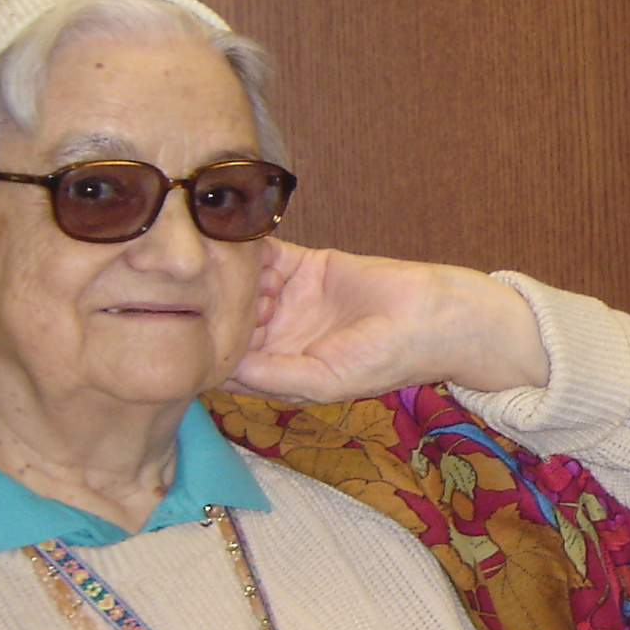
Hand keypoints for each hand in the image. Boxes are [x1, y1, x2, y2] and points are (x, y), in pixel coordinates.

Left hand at [229, 239, 550, 401]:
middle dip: (216, 313)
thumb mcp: (326, 381)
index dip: (208, 353)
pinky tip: (240, 248)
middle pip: (229, 322)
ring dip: (232, 282)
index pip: (229, 364)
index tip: (194, 340)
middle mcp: (280, 336)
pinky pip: (267, 256)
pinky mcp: (306, 266)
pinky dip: (250, 250)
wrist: (435, 315)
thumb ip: (274, 376)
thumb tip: (222, 369)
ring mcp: (290, 300)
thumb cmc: (389, 360)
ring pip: (243, 288)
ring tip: (236, 279)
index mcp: (282, 371)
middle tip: (214, 302)